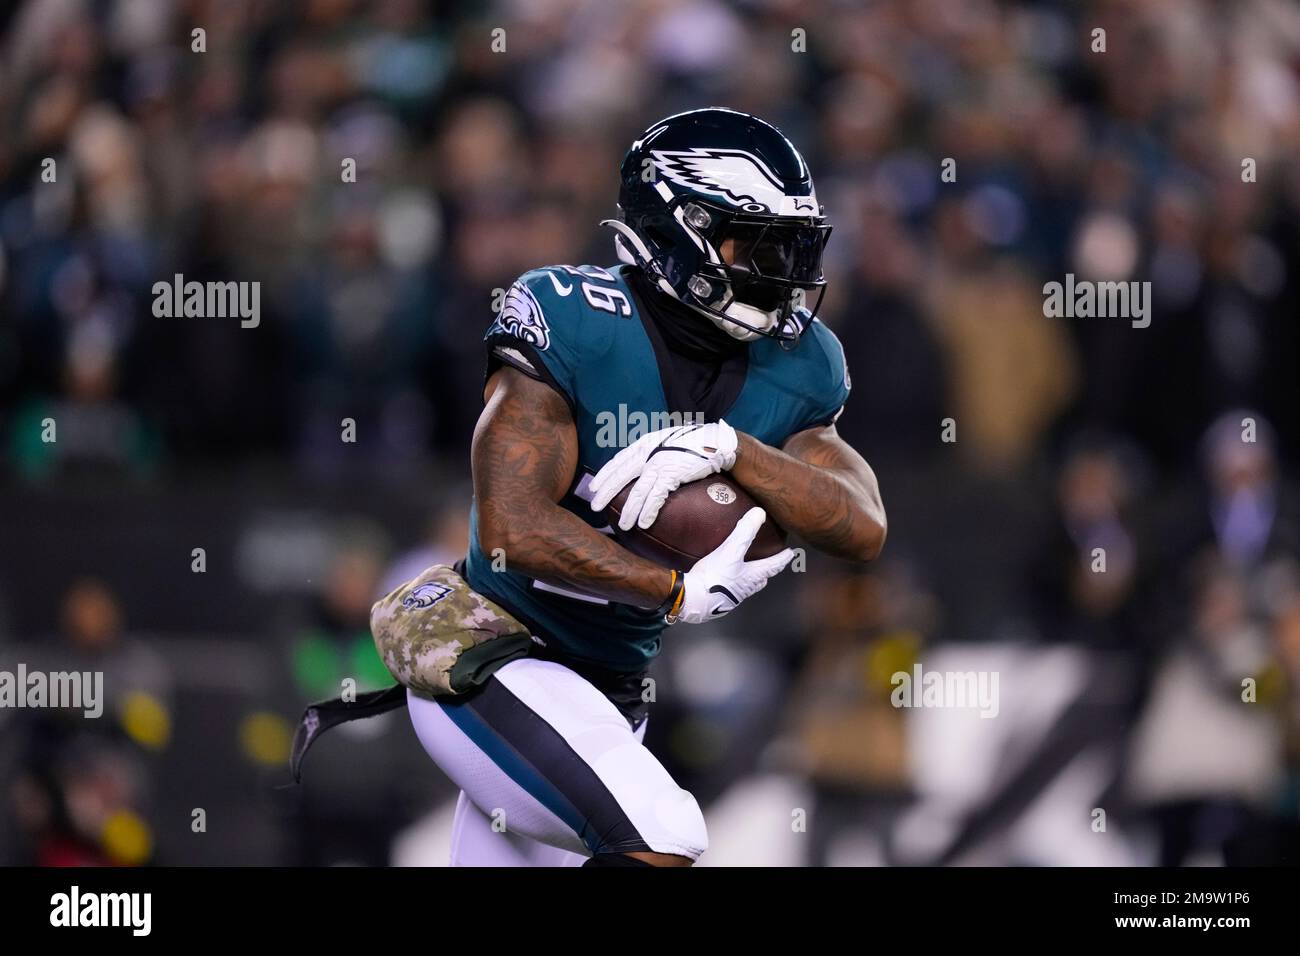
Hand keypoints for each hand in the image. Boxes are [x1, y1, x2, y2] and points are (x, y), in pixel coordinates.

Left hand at [589, 421, 738, 530]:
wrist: (714, 442)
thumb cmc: (692, 443)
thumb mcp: (666, 442)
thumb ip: (652, 452)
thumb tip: (643, 467)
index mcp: (644, 444)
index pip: (618, 460)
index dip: (604, 475)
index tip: (593, 487)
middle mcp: (648, 453)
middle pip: (620, 476)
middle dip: (605, 493)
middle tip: (594, 508)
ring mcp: (659, 464)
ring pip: (637, 492)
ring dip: (628, 511)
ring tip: (623, 525)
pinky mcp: (672, 474)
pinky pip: (656, 497)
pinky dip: (648, 511)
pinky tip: (643, 523)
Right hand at [670, 507, 794, 623]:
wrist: (692, 599)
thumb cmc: (716, 577)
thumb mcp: (731, 550)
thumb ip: (745, 532)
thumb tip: (760, 513)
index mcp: (753, 576)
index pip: (773, 566)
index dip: (783, 559)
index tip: (790, 554)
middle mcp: (745, 588)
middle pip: (761, 579)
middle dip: (767, 571)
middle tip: (771, 564)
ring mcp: (732, 596)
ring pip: (747, 586)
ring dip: (750, 579)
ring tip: (746, 570)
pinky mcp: (717, 599)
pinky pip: (729, 589)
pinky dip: (731, 582)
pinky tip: (721, 577)